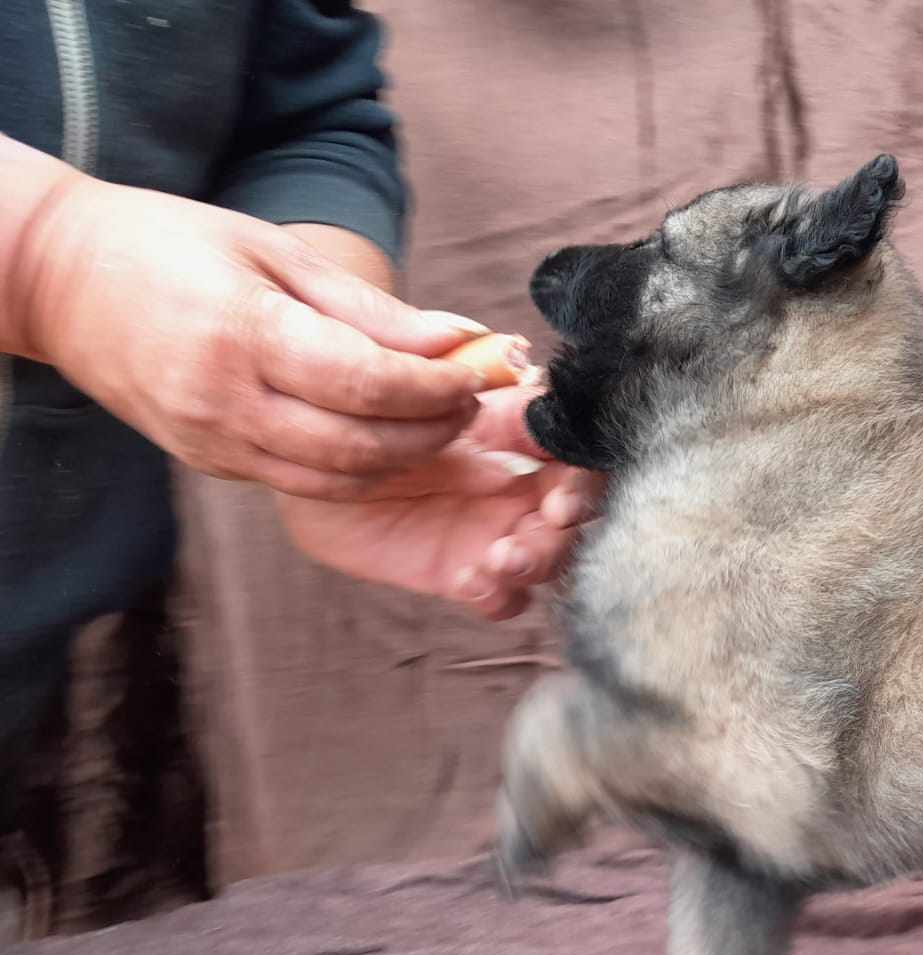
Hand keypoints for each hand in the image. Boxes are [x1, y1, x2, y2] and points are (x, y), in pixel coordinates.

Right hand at [11, 171, 490, 497]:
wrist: (59, 280)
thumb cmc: (168, 245)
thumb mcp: (273, 251)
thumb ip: (370, 307)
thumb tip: (461, 337)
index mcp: (243, 335)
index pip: (370, 383)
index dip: (439, 386)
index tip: (481, 370)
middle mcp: (226, 403)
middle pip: (364, 444)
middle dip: (435, 428)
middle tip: (473, 399)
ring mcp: (214, 443)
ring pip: (341, 478)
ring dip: (406, 458)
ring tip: (441, 419)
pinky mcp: (210, 464)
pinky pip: (305, 484)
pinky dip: (361, 470)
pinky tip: (389, 438)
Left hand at [275, 380, 606, 619]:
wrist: (305, 452)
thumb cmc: (361, 402)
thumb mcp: (410, 377)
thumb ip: (464, 366)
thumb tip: (519, 358)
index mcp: (520, 432)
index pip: (581, 457)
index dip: (584, 482)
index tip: (559, 501)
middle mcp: (520, 483)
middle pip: (576, 517)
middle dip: (559, 537)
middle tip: (519, 546)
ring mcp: (496, 528)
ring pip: (551, 557)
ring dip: (535, 564)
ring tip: (495, 562)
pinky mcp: (465, 569)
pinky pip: (505, 596)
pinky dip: (500, 596)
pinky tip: (469, 583)